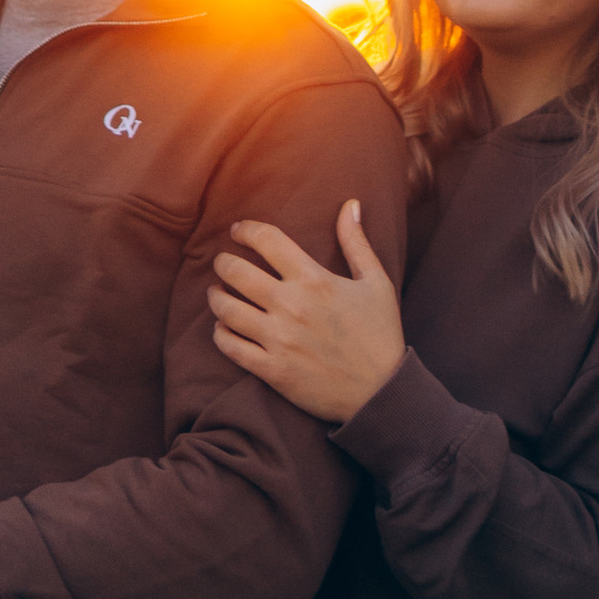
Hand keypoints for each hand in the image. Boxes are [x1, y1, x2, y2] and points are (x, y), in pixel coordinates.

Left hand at [209, 200, 405, 426]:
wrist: (382, 394)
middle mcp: (291, 306)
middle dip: (223, 262)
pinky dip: (220, 334)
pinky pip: (231, 347)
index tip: (238, 230)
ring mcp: (279, 340)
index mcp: (314, 279)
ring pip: (226, 309)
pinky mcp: (273, 370)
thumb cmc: (381, 334)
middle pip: (236, 272)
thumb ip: (357, 242)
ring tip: (217, 293)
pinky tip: (224, 327)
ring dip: (216, 297)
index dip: (246, 230)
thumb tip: (350, 204)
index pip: (266, 240)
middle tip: (223, 262)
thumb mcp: (376, 283)